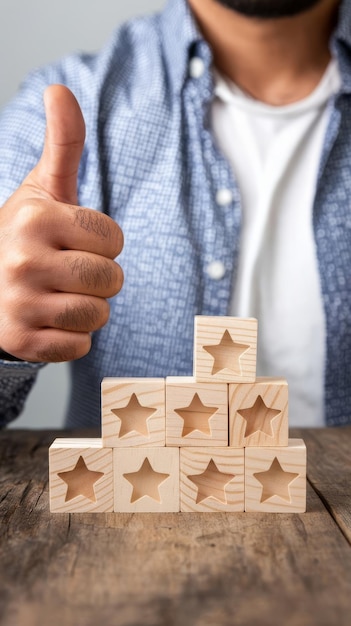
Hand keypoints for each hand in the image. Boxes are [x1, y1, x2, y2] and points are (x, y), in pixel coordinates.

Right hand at [0, 85, 122, 361]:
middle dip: (99, 277)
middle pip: (112, 279)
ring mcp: (18, 305)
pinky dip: (72, 337)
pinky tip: (47, 321)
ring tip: (57, 296)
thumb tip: (60, 89)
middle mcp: (21, 261)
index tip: (73, 242)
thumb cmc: (25, 236)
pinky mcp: (22, 343)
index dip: (102, 243)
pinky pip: (80, 345)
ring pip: (99, 315)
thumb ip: (62, 144)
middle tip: (65, 272)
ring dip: (88, 308)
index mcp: (33, 217)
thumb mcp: (41, 190)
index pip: (114, 239)